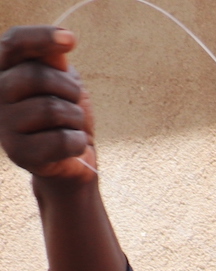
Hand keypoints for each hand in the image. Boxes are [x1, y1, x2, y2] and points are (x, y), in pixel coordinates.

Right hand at [1, 27, 96, 182]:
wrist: (72, 157)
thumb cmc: (65, 112)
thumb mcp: (61, 79)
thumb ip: (54, 59)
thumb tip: (63, 40)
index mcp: (2, 71)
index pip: (14, 44)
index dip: (40, 37)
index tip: (71, 39)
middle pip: (37, 77)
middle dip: (69, 88)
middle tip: (73, 100)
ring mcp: (3, 125)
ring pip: (51, 110)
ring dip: (75, 117)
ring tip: (70, 124)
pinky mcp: (19, 153)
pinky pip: (61, 140)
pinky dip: (78, 141)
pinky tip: (72, 144)